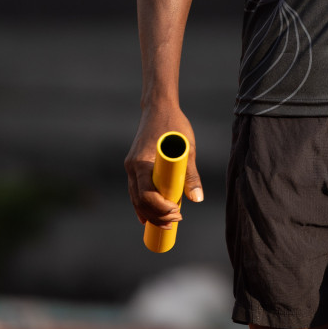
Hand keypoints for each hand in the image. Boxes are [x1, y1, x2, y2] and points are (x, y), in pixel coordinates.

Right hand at [124, 106, 202, 226]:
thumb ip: (191, 174)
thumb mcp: (187, 148)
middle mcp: (131, 167)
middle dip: (156, 216)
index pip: (146, 195)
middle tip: (177, 221)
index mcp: (141, 163)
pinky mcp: (134, 166)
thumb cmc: (174, 124)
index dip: (161, 209)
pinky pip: (136, 191)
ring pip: (136, 198)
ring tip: (169, 222)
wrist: (158, 106)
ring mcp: (131, 167)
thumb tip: (197, 199)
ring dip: (150, 213)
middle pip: (139, 201)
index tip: (178, 212)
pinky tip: (151, 217)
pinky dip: (143, 205)